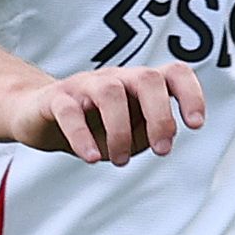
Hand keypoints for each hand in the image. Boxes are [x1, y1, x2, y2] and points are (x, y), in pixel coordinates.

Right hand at [8, 62, 206, 164]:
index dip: (191, 94)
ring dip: (121, 133)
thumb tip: (164, 134)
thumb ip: (150, 133)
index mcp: (141, 84)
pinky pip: (71, 112)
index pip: (175, 74)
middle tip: (161, 151)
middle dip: (160, 117)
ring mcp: (86, 84)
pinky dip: (83, 137)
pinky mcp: (56, 98)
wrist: (39, 116)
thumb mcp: (131, 135)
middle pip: (148, 79)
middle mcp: (117, 78)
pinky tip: (92, 157)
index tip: (195, 124)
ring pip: (111, 94)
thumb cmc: (96, 125)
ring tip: (120, 160)